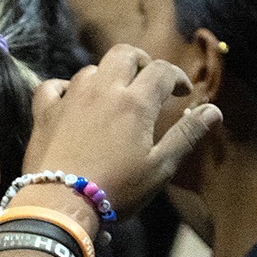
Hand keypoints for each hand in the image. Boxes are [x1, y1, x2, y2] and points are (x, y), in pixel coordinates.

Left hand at [23, 44, 219, 217]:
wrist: (61, 202)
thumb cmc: (118, 188)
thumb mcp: (161, 166)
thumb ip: (187, 134)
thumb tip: (213, 110)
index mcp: (134, 102)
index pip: (161, 71)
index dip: (176, 77)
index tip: (182, 93)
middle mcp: (101, 91)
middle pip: (123, 54)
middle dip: (141, 61)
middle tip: (149, 80)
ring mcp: (69, 98)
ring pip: (90, 70)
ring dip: (107, 76)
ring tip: (116, 97)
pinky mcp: (44, 111)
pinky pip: (52, 86)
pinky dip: (65, 87)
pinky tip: (72, 100)